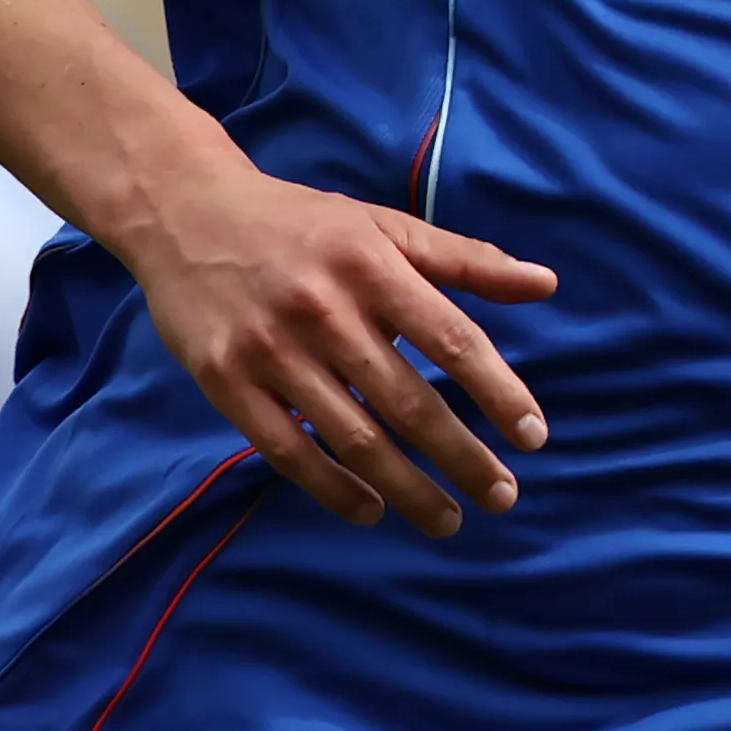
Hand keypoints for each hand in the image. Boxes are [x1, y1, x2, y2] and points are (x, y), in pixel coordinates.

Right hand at [120, 156, 554, 537]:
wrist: (183, 211)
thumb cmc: (300, 222)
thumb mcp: (383, 224)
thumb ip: (465, 259)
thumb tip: (546, 284)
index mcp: (372, 266)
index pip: (453, 339)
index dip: (499, 393)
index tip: (533, 438)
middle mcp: (325, 311)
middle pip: (408, 403)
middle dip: (463, 458)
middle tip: (503, 497)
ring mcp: (271, 350)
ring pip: (353, 438)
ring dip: (407, 489)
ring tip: (447, 519)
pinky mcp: (225, 381)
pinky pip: (287, 451)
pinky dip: (333, 489)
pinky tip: (371, 510)